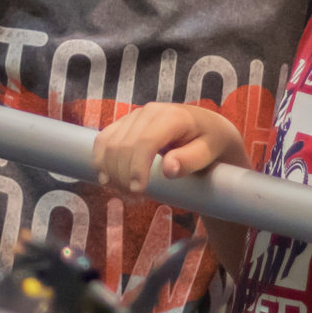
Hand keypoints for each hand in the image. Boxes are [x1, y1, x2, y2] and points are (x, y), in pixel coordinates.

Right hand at [92, 102, 250, 192]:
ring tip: (124, 194)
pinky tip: (108, 180)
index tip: (137, 191)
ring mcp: (134, 116)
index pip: (145, 142)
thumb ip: (190, 160)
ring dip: (110, 172)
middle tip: (134, 200)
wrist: (205, 128)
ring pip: (109, 144)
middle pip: (123, 145)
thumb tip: (168, 169)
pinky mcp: (124, 123)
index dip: (136, 168)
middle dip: (122, 176)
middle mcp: (149, 111)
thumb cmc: (210, 142)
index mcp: (172, 116)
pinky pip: (103, 140)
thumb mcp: (209, 152)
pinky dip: (101, 161)